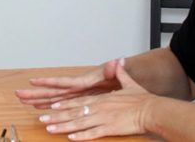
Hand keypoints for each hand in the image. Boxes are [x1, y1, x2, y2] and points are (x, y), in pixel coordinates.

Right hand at [15, 59, 122, 108]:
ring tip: (22, 101)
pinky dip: (49, 106)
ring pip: (52, 99)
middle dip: (34, 93)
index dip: (47, 82)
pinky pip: (60, 104)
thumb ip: (113, 69)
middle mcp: (74, 88)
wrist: (122, 78)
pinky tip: (39, 108)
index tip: (32, 81)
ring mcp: (75, 94)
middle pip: (51, 92)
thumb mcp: (115, 72)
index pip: (61, 83)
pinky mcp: (78, 99)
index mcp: (81, 82)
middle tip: (18, 94)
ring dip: (37, 100)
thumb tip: (116, 62)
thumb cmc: (118, 75)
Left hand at [38, 62, 153, 139]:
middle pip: (73, 112)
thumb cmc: (141, 99)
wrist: (152, 109)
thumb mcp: (129, 84)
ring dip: (63, 126)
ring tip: (49, 129)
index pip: (78, 100)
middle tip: (42, 118)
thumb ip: (120, 74)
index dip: (64, 104)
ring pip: (78, 123)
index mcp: (101, 98)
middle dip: (56, 115)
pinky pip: (93, 133)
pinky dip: (82, 136)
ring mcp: (103, 117)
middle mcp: (98, 107)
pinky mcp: (110, 128)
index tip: (51, 105)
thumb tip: (119, 61)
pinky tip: (71, 138)